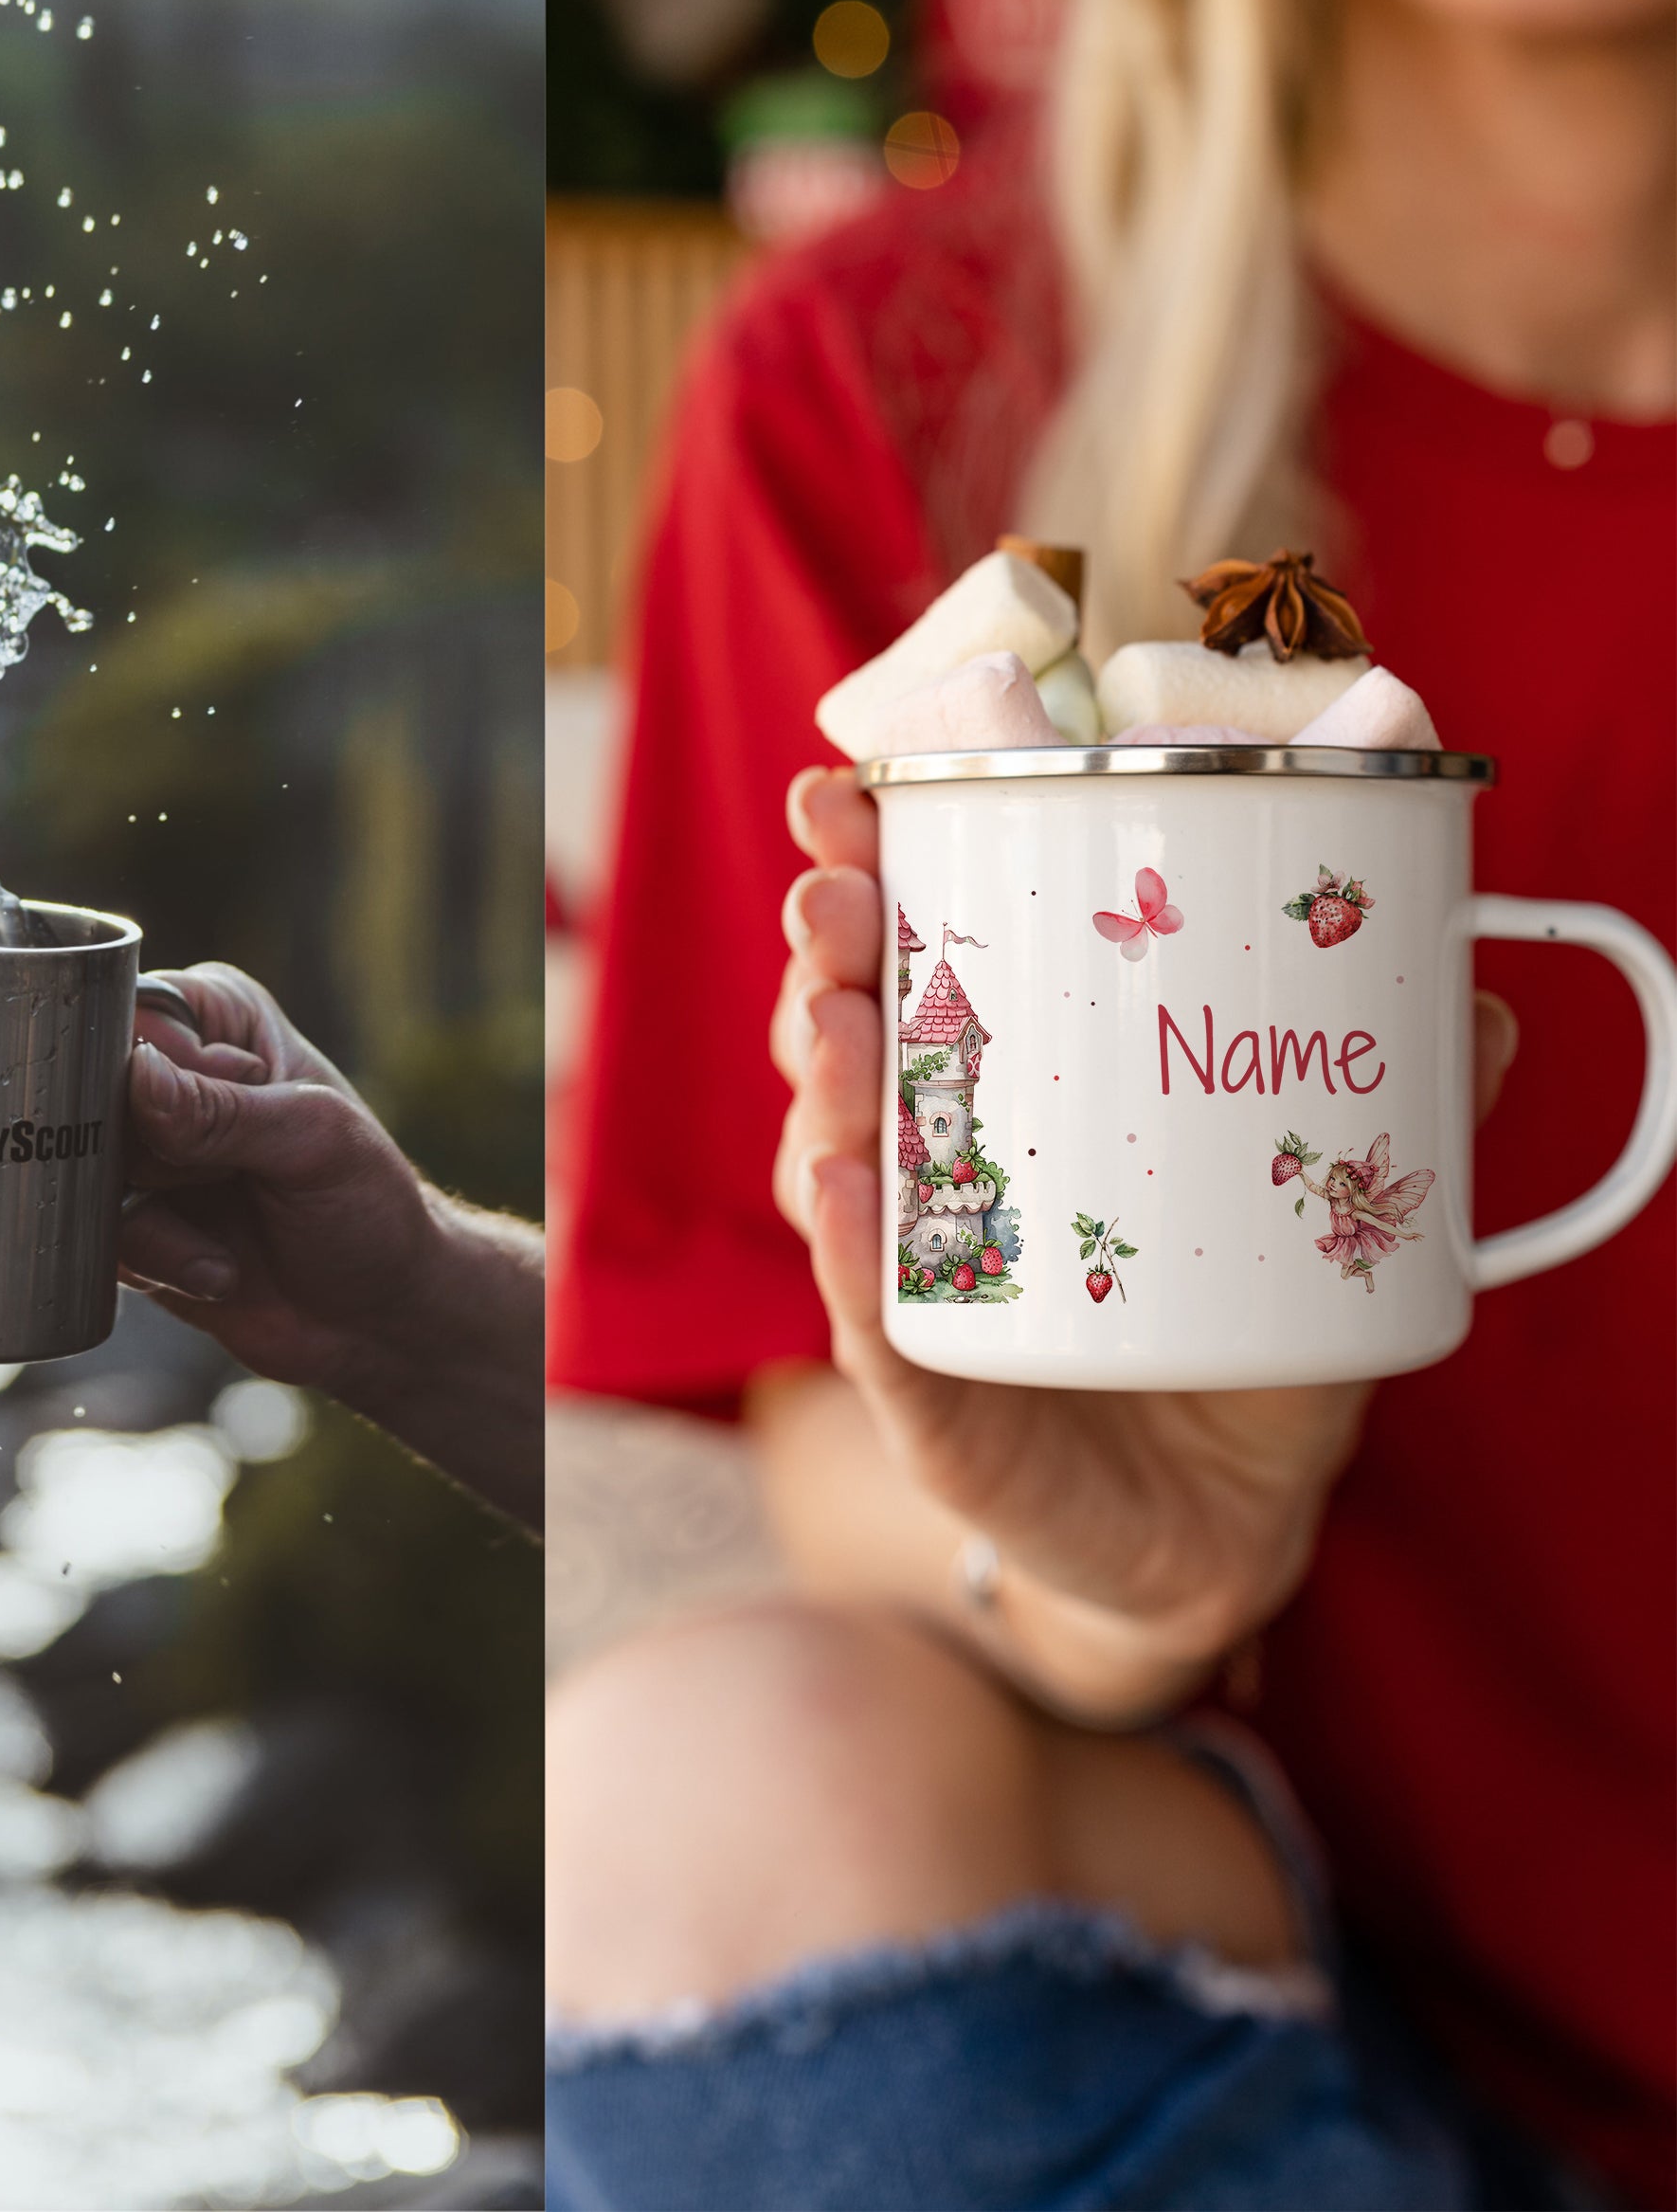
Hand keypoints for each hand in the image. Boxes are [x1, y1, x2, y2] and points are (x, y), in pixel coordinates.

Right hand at [123, 964, 541, 1524]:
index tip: (179, 1126)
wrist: (378, 1320)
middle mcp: (169, 1075)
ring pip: (79, 1167)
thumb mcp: (313, 1143)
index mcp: (215, 1019)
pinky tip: (221, 1273)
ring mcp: (143, 1152)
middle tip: (214, 1188)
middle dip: (141, 1158)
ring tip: (228, 1251)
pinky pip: (96, 1233)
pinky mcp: (128, 1221)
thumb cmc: (368, 1208)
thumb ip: (223, 1110)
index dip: (133, 1068)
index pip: (128, 1013)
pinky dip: (158, 1260)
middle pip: (84, 1091)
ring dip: (154, 1222)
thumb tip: (137, 1075)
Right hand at [772, 765, 1518, 1705]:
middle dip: (829, 955)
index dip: (865, 873)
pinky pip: (870, 1317)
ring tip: (845, 1025)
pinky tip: (848, 1185)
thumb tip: (1489, 1008)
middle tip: (834, 899)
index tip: (846, 796)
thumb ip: (1394, 1111)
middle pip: (847, 1039)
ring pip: (833, 1162)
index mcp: (1004, 1092)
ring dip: (826, 1084)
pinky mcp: (927, 1394)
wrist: (1215, 1519)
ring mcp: (918, 1278)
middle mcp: (933, 1170)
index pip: (915, 961)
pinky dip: (849, 1248)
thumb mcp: (1319, 1211)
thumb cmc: (1239, 1331)